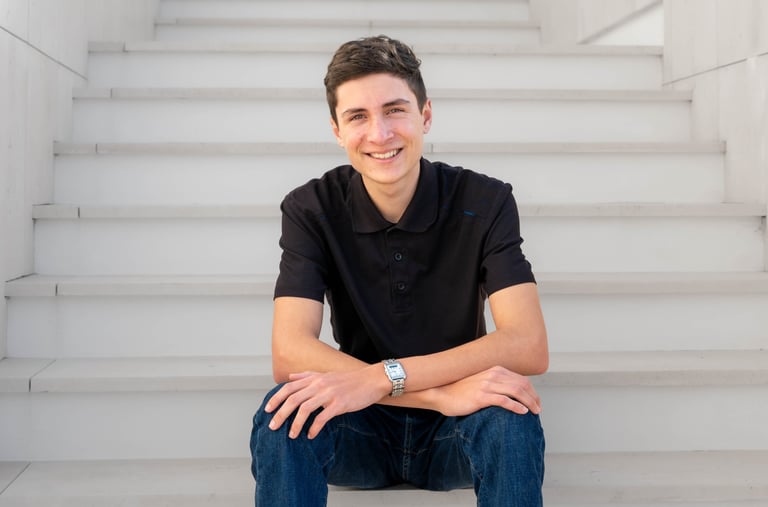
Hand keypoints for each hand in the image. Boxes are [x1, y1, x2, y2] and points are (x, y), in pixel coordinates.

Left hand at [265, 366, 389, 439]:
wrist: (371, 380)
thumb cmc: (349, 380)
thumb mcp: (326, 374)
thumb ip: (307, 376)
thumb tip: (290, 377)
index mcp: (315, 378)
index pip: (289, 387)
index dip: (276, 398)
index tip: (267, 410)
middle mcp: (319, 384)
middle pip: (293, 399)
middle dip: (280, 414)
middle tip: (272, 427)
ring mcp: (329, 394)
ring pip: (305, 409)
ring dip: (295, 424)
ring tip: (291, 435)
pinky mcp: (339, 404)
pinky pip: (322, 418)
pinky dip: (314, 428)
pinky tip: (311, 435)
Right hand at [430, 366, 540, 416]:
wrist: (441, 393)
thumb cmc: (460, 390)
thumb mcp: (480, 381)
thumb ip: (494, 383)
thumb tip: (510, 392)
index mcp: (494, 370)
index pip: (520, 379)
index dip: (532, 391)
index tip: (536, 401)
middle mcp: (492, 374)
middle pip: (521, 384)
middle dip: (533, 397)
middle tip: (538, 409)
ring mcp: (487, 385)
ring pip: (516, 391)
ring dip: (529, 402)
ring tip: (534, 411)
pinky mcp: (481, 396)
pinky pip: (504, 401)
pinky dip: (516, 406)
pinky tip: (523, 412)